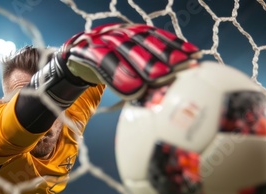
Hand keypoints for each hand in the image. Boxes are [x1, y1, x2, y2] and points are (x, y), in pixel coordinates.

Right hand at [61, 24, 200, 99]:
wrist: (70, 60)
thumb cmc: (105, 64)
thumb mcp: (124, 61)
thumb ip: (144, 66)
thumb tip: (172, 83)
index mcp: (130, 32)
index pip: (156, 36)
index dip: (175, 44)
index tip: (195, 55)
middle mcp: (118, 32)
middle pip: (143, 41)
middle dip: (164, 54)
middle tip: (181, 67)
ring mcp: (101, 40)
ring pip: (125, 51)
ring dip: (144, 65)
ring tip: (160, 78)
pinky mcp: (87, 52)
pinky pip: (105, 64)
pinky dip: (119, 77)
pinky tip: (133, 90)